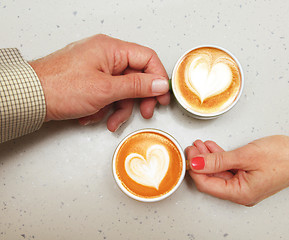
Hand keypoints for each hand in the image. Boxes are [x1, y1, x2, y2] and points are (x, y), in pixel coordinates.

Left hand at [29, 34, 169, 130]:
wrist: (30, 97)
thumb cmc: (60, 87)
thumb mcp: (106, 89)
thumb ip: (137, 86)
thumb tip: (159, 83)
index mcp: (111, 49)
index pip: (147, 58)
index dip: (158, 78)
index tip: (162, 97)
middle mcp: (106, 55)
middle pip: (136, 76)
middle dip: (138, 99)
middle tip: (144, 112)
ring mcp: (97, 68)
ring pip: (122, 89)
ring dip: (118, 108)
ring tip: (109, 121)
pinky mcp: (89, 80)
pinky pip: (108, 93)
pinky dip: (104, 108)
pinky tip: (94, 116)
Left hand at [186, 135, 288, 205]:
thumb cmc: (283, 157)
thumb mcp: (245, 156)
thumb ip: (218, 160)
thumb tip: (196, 163)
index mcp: (240, 193)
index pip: (207, 184)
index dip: (195, 168)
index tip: (190, 153)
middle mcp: (241, 193)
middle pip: (212, 179)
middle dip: (200, 162)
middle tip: (194, 146)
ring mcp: (245, 186)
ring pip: (219, 173)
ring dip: (209, 158)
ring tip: (201, 145)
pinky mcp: (249, 177)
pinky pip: (229, 169)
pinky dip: (220, 158)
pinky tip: (213, 148)